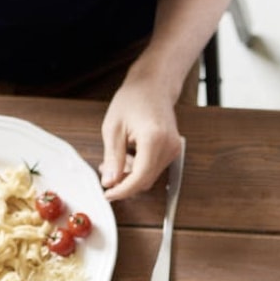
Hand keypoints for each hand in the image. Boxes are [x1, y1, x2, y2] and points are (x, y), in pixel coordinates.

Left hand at [99, 77, 182, 201]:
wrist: (153, 87)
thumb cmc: (133, 100)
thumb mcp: (113, 128)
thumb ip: (113, 159)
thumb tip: (110, 182)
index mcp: (154, 139)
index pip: (140, 177)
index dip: (123, 190)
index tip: (108, 194)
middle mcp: (169, 146)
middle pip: (146, 180)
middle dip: (124, 183)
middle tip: (105, 174)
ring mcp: (174, 149)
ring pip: (150, 176)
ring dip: (131, 175)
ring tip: (115, 161)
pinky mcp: (173, 150)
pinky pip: (154, 168)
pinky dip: (139, 168)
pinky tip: (128, 157)